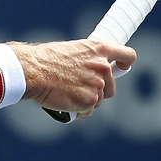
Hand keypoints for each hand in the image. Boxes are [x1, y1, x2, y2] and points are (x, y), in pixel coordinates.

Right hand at [12, 39, 135, 119]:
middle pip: (111, 87)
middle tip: (79, 88)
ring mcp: (97, 86)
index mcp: (99, 49)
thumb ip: (89, 58)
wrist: (33, 71)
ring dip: (86, 101)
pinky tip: (67, 104)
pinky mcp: (89, 102)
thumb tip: (94, 68)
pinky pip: (88, 112)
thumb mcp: (73, 50)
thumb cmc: (46, 59)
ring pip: (98, 100)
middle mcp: (102, 67)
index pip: (128, 56)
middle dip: (98, 90)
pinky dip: (79, 111)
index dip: (125, 64)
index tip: (120, 68)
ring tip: (68, 94)